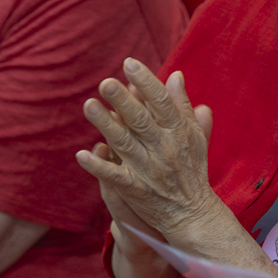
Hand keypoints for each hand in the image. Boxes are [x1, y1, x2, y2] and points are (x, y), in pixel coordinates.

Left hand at [77, 57, 218, 237]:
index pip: (162, 103)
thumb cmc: (193, 169)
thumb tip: (175, 75)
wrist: (193, 214)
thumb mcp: (195, 135)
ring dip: (106, 126)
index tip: (129, 63)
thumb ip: (183, 106)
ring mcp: (148, 170)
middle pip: (141, 121)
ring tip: (89, 106)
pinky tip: (81, 155)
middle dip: (123, 101)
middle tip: (105, 83)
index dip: (145, 82)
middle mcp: (164, 148)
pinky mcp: (136, 190)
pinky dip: (99, 166)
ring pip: (125, 144)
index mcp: (179, 132)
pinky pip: (115, 176)